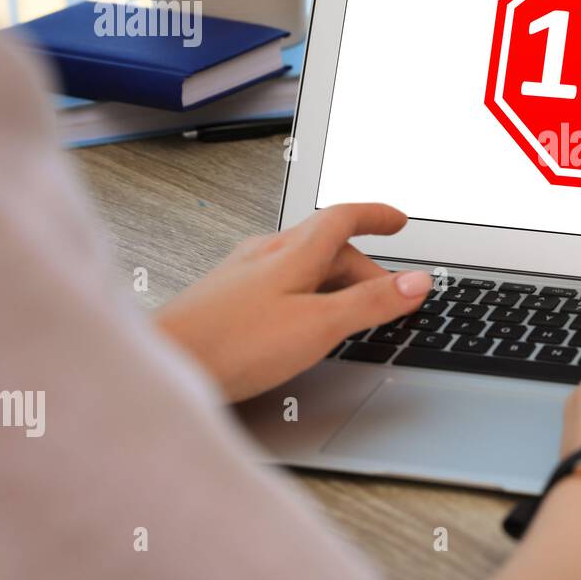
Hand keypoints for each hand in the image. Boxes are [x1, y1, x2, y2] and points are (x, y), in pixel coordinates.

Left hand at [155, 203, 430, 401]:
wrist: (163, 364)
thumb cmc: (231, 345)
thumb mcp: (318, 325)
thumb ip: (370, 303)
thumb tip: (417, 281)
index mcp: (293, 252)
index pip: (344, 217)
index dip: (376, 215)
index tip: (398, 221)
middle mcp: (265, 253)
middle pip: (327, 244)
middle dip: (364, 265)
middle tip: (387, 297)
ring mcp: (242, 274)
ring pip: (302, 264)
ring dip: (333, 281)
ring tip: (348, 313)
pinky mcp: (225, 298)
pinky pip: (279, 282)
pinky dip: (306, 293)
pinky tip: (299, 321)